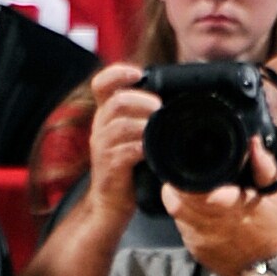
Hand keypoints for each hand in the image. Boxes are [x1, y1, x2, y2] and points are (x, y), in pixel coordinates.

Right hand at [83, 63, 159, 220]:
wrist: (109, 203)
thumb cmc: (127, 167)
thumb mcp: (131, 136)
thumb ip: (144, 117)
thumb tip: (175, 100)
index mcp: (106, 115)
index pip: (101, 84)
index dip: (117, 73)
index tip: (137, 72)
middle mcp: (101, 127)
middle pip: (115, 102)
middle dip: (141, 100)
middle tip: (159, 106)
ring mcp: (103, 147)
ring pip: (120, 125)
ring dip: (144, 123)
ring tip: (160, 127)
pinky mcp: (110, 166)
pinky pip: (125, 151)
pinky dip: (142, 148)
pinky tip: (154, 151)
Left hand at [162, 167, 276, 275]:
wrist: (274, 272)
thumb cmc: (275, 229)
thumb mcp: (275, 194)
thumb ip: (263, 165)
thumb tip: (252, 141)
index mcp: (221, 205)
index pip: (183, 186)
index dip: (181, 174)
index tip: (188, 165)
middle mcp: (203, 224)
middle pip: (172, 200)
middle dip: (176, 186)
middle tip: (190, 178)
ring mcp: (196, 240)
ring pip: (175, 215)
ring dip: (182, 203)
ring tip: (198, 194)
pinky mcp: (195, 252)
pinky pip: (183, 229)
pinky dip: (189, 220)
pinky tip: (204, 215)